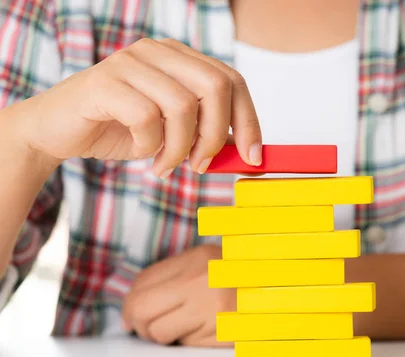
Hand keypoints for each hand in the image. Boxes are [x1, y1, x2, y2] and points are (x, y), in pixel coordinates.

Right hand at [13, 38, 261, 177]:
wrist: (58, 131)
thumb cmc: (120, 129)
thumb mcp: (173, 132)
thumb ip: (207, 133)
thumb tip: (249, 152)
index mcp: (180, 58)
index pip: (232, 80)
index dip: (248, 120)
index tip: (254, 156)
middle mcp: (159, 52)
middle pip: (216, 86)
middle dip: (216, 135)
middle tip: (201, 164)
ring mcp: (130, 62)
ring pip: (184, 106)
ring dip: (179, 149)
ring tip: (164, 164)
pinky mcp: (105, 82)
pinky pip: (147, 118)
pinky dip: (150, 145)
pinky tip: (139, 152)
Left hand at [121, 244, 234, 346]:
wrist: (275, 287)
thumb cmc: (233, 275)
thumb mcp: (201, 261)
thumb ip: (166, 277)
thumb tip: (129, 312)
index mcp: (196, 260)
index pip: (140, 287)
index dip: (128, 307)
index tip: (131, 316)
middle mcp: (202, 283)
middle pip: (142, 312)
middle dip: (138, 324)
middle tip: (147, 327)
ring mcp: (213, 310)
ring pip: (160, 334)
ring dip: (164, 335)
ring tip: (181, 326)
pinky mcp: (223, 334)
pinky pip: (187, 346)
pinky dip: (189, 341)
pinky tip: (203, 328)